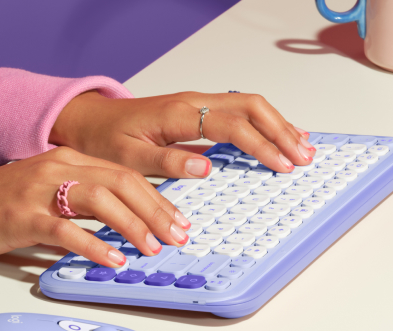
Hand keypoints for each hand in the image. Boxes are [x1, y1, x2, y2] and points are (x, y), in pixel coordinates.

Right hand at [0, 147, 190, 265]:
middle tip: (178, 236)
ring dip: (133, 226)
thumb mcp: (49, 189)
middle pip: (121, 183)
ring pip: (100, 200)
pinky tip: (113, 260)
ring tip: (152, 248)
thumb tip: (127, 220)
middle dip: (156, 211)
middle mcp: (58, 167)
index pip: (125, 175)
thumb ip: (85, 198)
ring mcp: (39, 190)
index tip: (178, 221)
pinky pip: (66, 230)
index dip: (158, 199)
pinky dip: (94, 245)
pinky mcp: (22, 216)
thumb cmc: (2, 203)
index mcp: (68, 159)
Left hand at [50, 91, 314, 177]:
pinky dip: (262, 123)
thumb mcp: (128, 157)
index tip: (281, 165)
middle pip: (251, 106)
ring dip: (277, 124)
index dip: (261, 145)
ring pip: (248, 105)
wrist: (90, 121)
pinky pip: (237, 111)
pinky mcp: (196, 110)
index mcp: (178, 114)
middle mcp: (192, 102)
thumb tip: (206, 167)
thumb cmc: (105, 139)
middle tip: (303, 157)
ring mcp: (196, 103)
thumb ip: (167, 161)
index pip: (232, 125)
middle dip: (281, 130)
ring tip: (301, 146)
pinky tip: (275, 135)